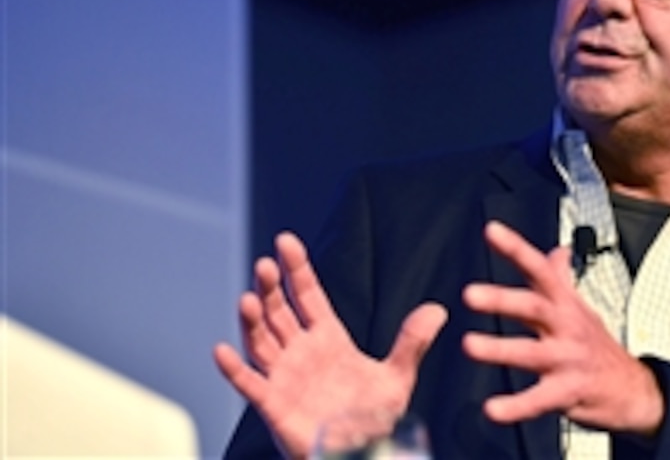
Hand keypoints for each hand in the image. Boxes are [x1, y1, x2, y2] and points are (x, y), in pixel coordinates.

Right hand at [213, 232, 447, 458]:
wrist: (361, 455)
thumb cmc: (374, 420)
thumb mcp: (398, 378)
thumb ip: (412, 343)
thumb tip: (437, 310)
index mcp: (328, 338)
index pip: (308, 295)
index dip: (296, 269)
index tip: (285, 242)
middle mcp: (301, 352)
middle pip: (280, 312)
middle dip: (271, 288)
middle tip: (265, 264)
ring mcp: (284, 377)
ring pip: (262, 342)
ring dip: (252, 321)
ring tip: (247, 298)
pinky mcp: (274, 405)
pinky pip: (250, 385)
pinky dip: (235, 370)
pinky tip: (222, 352)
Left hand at [462, 221, 662, 436]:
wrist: (633, 390)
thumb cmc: (597, 346)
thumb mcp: (581, 307)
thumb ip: (561, 279)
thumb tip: (556, 250)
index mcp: (565, 304)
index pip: (539, 269)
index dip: (516, 248)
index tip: (491, 230)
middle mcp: (566, 327)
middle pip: (533, 307)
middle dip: (502, 300)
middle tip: (469, 294)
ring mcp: (567, 360)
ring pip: (531, 353)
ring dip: (500, 349)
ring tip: (469, 345)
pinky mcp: (567, 393)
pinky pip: (538, 400)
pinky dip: (515, 406)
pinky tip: (491, 409)